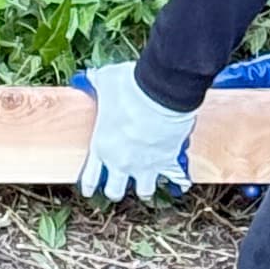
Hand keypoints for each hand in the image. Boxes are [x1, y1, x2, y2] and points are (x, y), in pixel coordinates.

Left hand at [72, 61, 194, 205]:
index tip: (88, 191)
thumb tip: (89, 77)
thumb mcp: (105, 81)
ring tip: (147, 182)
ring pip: (144, 191)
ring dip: (145, 187)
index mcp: (101, 146)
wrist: (160, 93)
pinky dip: (179, 181)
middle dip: (116, 189)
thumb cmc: (129, 87)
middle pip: (114, 191)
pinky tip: (181, 182)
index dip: (88, 186)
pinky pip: (176, 179)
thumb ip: (95, 84)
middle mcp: (121, 162)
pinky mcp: (168, 162)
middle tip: (118, 184)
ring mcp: (145, 165)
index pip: (89, 177)